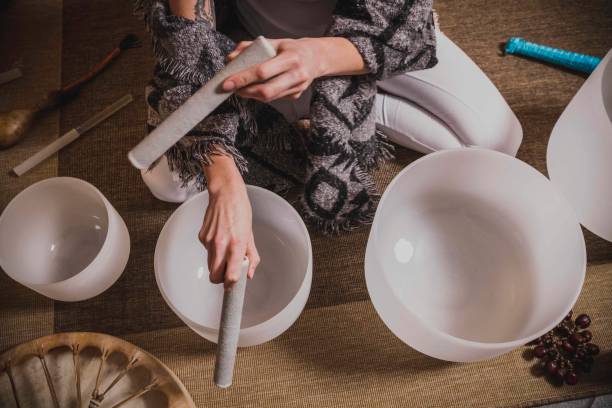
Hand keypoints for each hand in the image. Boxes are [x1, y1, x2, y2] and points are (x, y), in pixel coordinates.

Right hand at [199, 156, 259, 288]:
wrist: (225, 194)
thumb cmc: (240, 212)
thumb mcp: (250, 235)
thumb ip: (251, 256)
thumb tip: (249, 273)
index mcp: (236, 245)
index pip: (231, 276)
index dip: (231, 285)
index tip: (233, 287)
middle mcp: (221, 245)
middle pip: (215, 276)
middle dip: (221, 279)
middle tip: (228, 272)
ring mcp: (209, 241)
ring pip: (210, 264)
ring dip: (218, 263)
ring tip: (226, 248)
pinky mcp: (201, 237)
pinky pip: (207, 251)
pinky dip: (213, 250)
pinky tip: (219, 236)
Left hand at [223, 38, 326, 101]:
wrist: (316, 57)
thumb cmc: (291, 48)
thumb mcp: (273, 42)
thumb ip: (251, 48)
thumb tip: (231, 59)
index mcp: (291, 58)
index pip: (262, 72)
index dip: (243, 79)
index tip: (227, 83)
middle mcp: (297, 75)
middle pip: (266, 91)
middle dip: (245, 92)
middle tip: (231, 89)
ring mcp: (298, 88)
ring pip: (269, 98)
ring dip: (250, 94)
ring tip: (240, 88)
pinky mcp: (296, 95)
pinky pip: (274, 98)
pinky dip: (261, 94)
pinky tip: (256, 88)